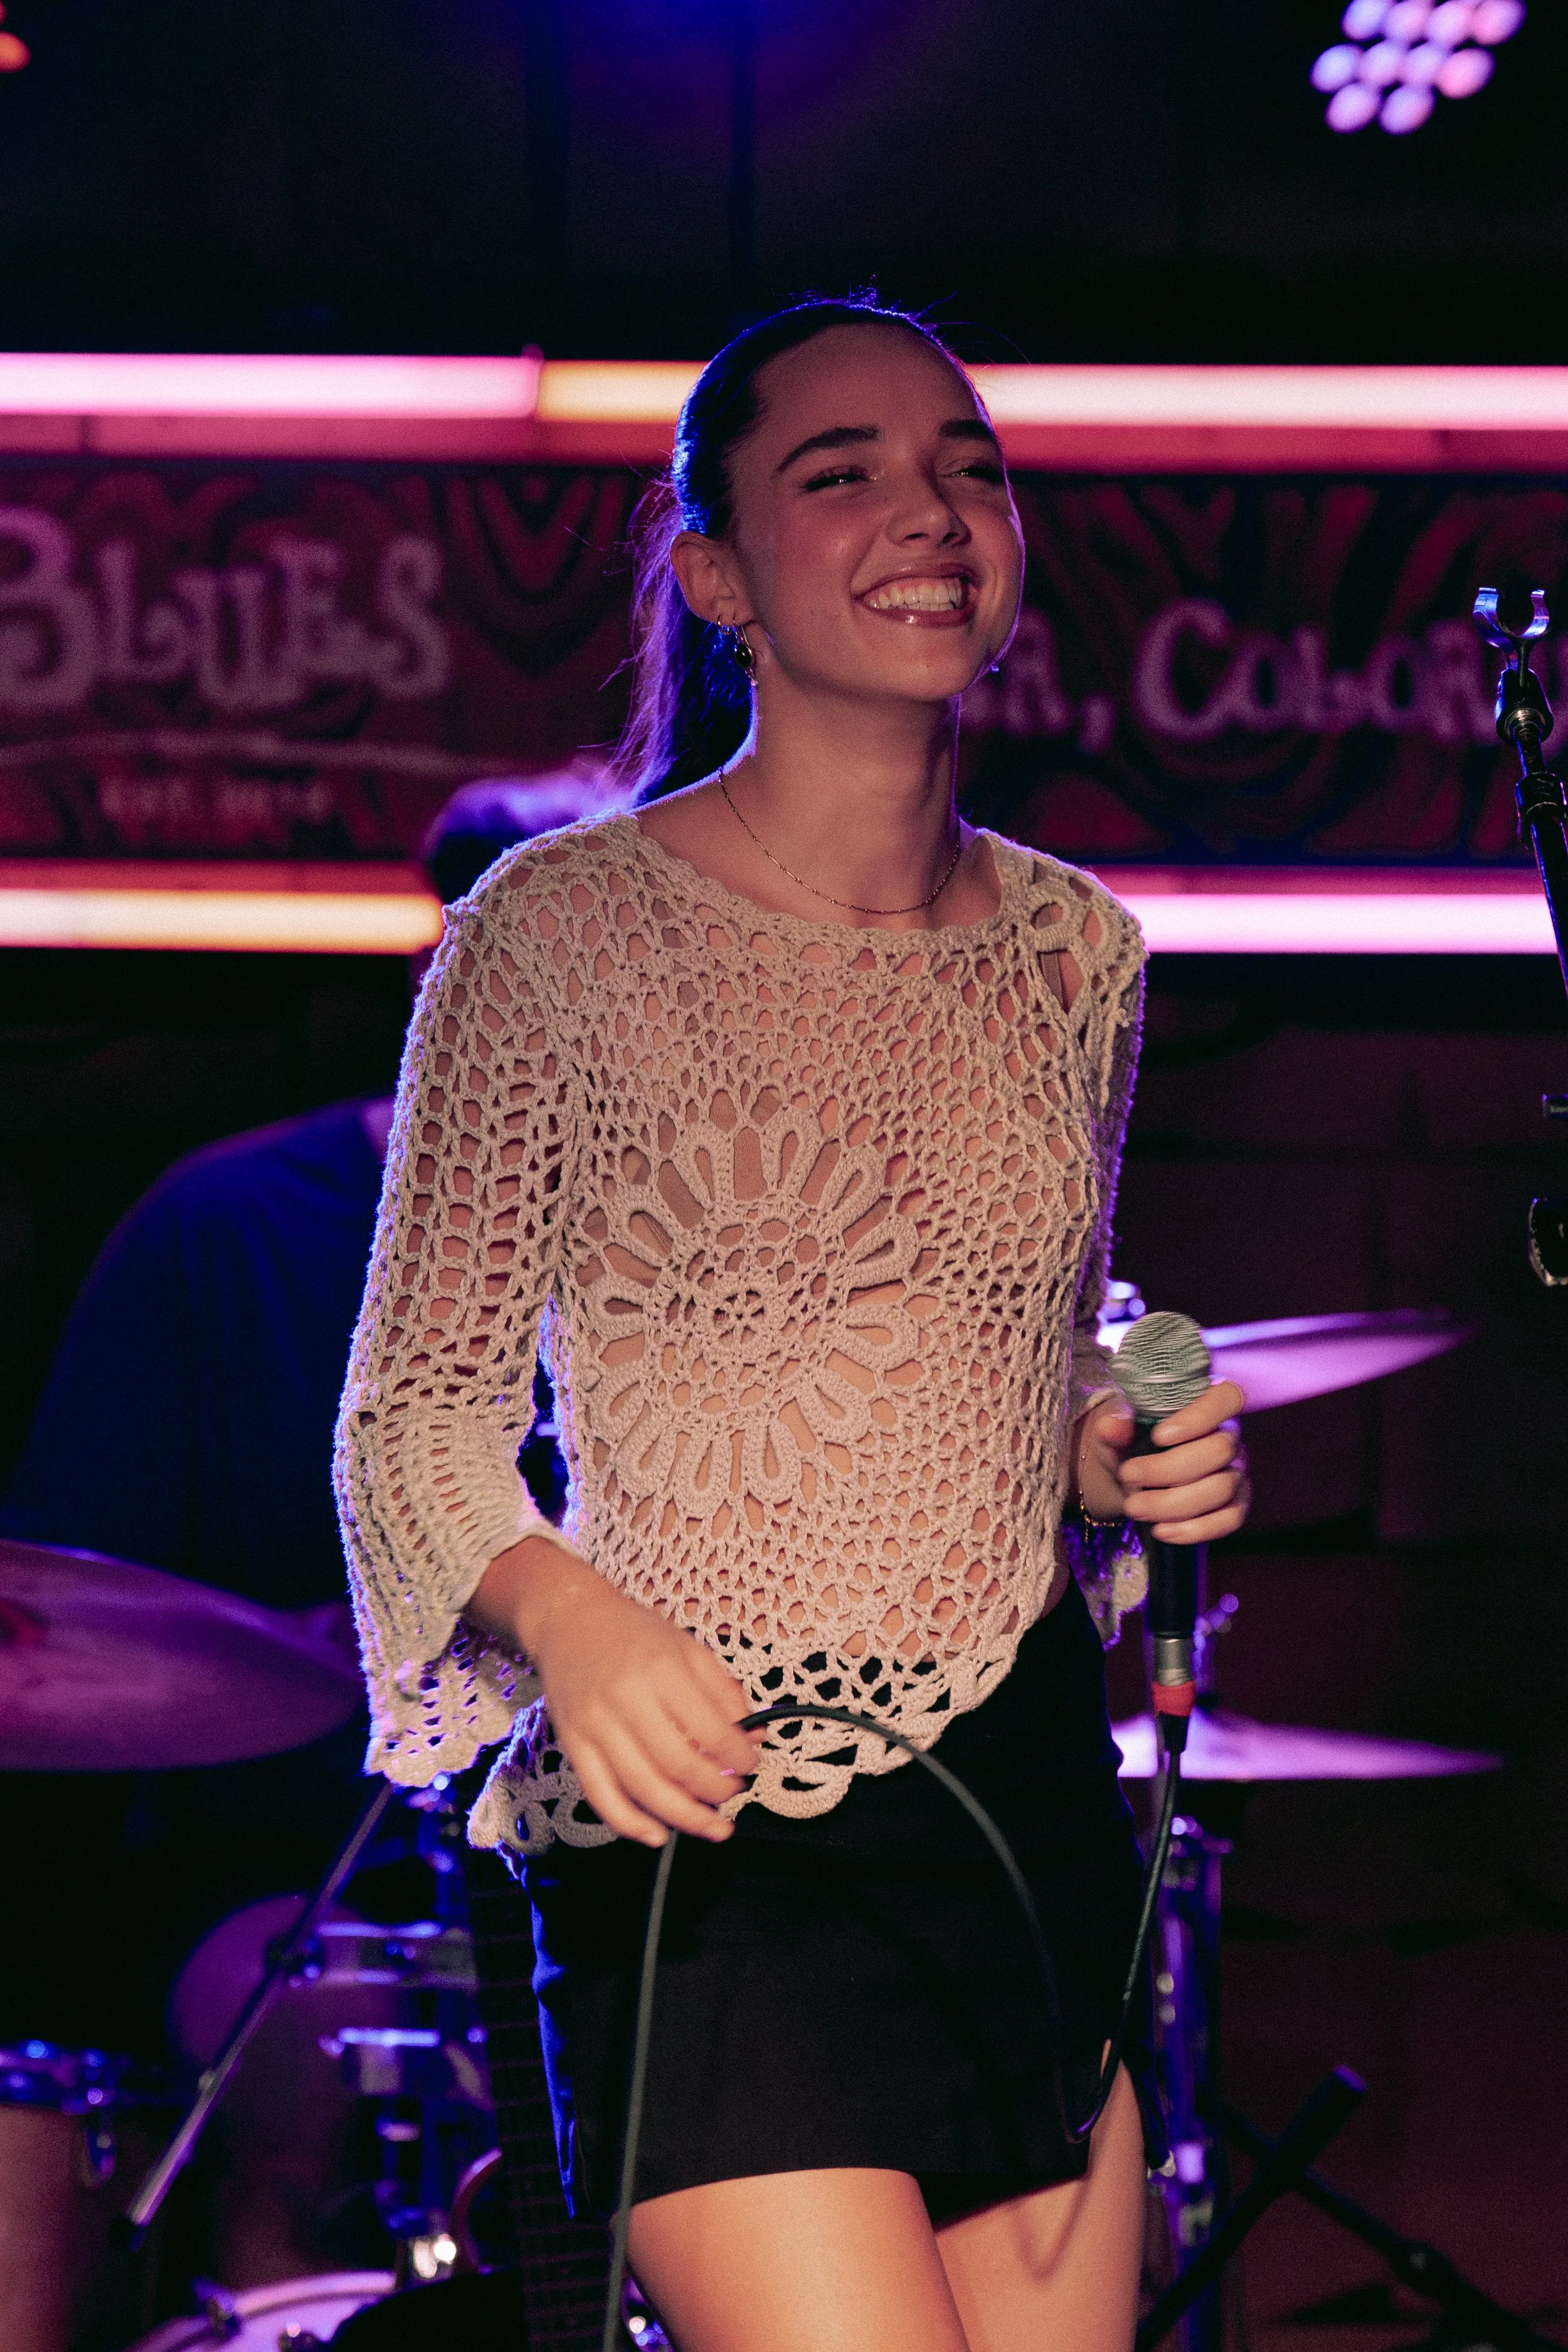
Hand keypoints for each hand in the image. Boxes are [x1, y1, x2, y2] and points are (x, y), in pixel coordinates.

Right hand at [468, 1537, 762, 1846]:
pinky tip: (658, 1834)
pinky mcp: (573, 1745)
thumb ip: (724, 1692)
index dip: (738, 1758)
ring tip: (712, 1826)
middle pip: (679, 1766)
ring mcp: (596, 1726)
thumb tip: (754, 1738)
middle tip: (734, 1795)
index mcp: (661, 1670)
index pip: (711, 1730)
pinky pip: (602, 1797)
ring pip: (644, 1789)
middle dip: (717, 1792)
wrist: (568, 1621)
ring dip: (684, 1818)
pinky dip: (631, 1824)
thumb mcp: (688, 1648)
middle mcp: (626, 1699)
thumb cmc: (633, 1634)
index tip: (750, 1764)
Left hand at [1075, 1380, 1249, 1544]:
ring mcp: (1237, 1470)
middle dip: (1169, 1469)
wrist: (1134, 1475)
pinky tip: (1162, 1530)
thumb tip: (1111, 1427)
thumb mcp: (1118, 1430)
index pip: (1227, 1397)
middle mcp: (1231, 1434)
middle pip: (1219, 1450)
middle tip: (1127, 1476)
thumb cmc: (1132, 1441)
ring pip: (1221, 1488)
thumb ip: (1115, 1426)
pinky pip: (1230, 1519)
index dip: (1199, 1417)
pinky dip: (1195, 1529)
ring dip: (1174, 1503)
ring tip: (1133, 1507)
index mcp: (1210, 1402)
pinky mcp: (1236, 1504)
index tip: (1159, 1436)